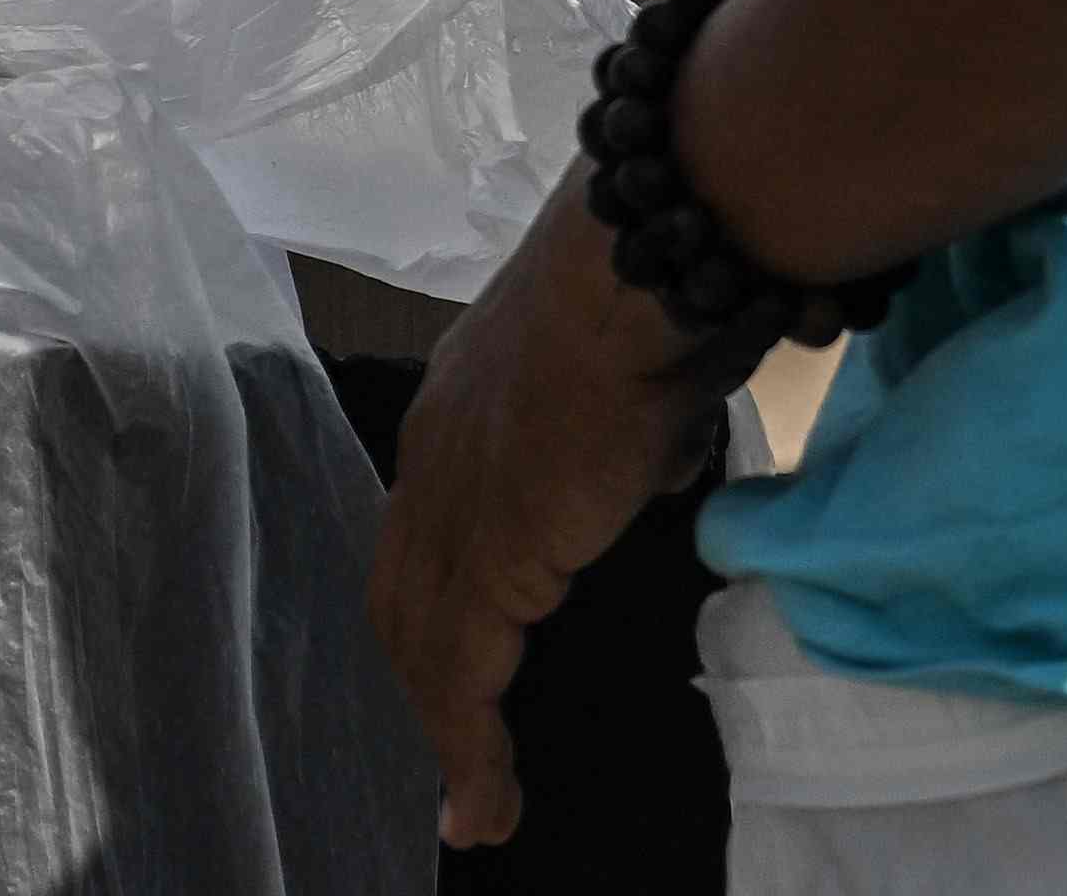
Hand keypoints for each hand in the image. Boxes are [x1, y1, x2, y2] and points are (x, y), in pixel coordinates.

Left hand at [370, 181, 721, 849]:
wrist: (645, 258)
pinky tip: (481, 808)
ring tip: (469, 806)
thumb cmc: (660, 285)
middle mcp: (437, 452)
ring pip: (423, 643)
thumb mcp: (636, 364)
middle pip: (407, 591)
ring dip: (442, 733)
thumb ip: (629, 423)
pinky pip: (460, 678)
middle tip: (448, 756)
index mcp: (466, 402)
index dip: (439, 595)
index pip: (432, 523)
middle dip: (422, 676)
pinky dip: (466, 752)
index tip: (456, 656)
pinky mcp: (486, 559)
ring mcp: (452, 506)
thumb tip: (655, 455)